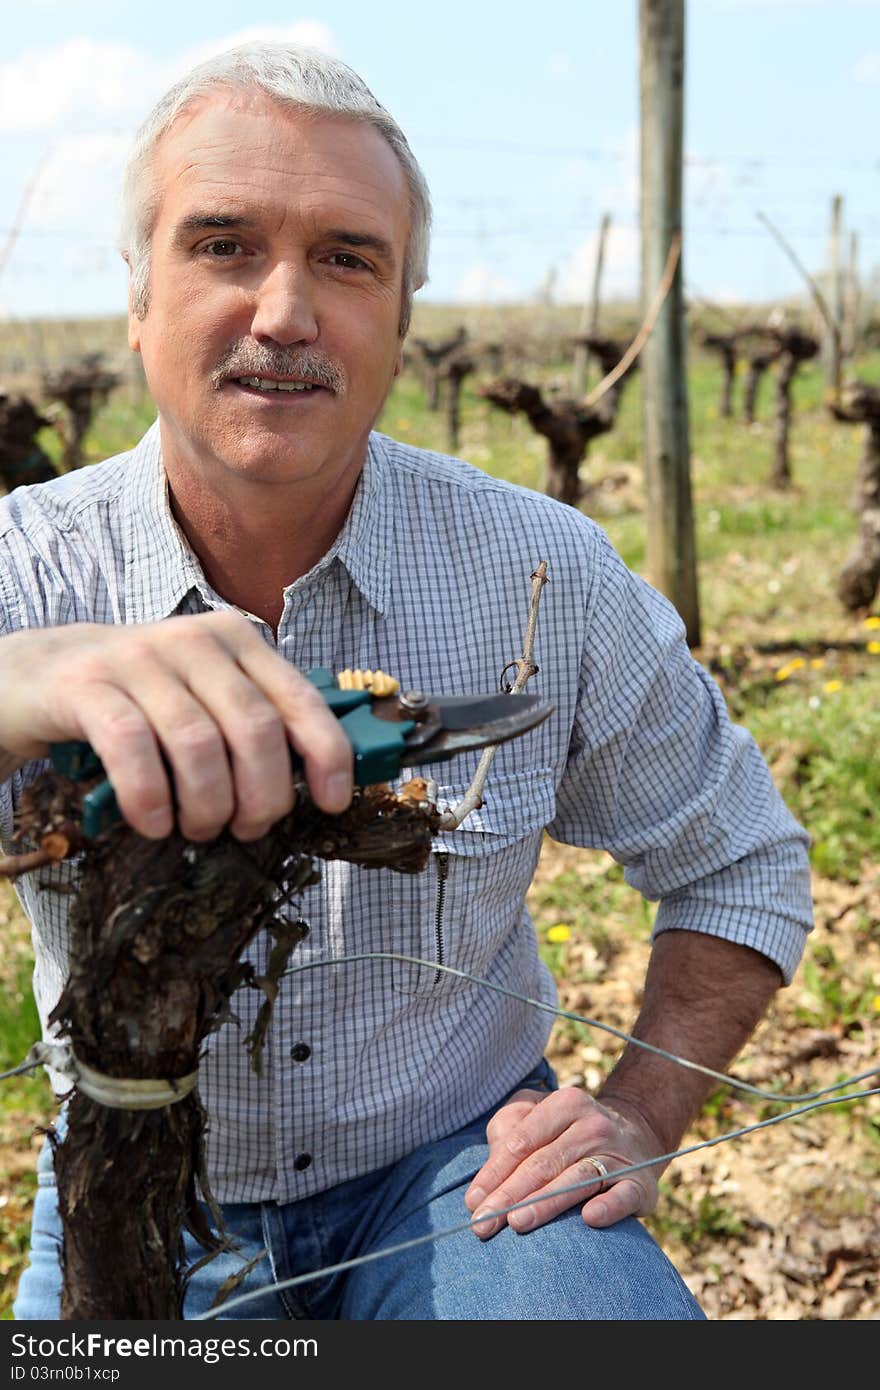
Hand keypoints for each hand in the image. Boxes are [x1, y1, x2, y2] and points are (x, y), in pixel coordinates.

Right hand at [0, 613, 352, 840]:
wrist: (40, 673)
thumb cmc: (140, 699)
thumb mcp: (204, 697)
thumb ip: (253, 724)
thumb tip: (314, 781)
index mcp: (237, 641)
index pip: (300, 698)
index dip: (327, 753)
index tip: (334, 802)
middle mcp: (194, 640)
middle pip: (254, 728)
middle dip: (262, 795)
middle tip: (247, 828)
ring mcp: (139, 658)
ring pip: (198, 743)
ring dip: (207, 805)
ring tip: (200, 829)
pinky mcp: (88, 684)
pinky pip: (133, 747)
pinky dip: (150, 797)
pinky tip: (154, 824)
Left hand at [463, 1086, 664, 1236]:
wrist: (637, 1137)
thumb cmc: (569, 1133)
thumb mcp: (538, 1115)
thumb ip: (509, 1129)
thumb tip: (488, 1169)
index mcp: (565, 1104)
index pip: (521, 1141)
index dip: (494, 1171)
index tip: (473, 1202)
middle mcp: (592, 1125)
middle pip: (543, 1162)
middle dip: (510, 1194)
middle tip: (483, 1223)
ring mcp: (617, 1154)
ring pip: (577, 1179)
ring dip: (545, 1202)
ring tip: (517, 1222)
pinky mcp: (639, 1184)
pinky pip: (623, 1195)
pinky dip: (609, 1207)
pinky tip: (589, 1219)